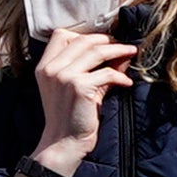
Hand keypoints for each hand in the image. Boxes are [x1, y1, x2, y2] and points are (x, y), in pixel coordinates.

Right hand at [31, 25, 134, 165]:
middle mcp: (52, 68)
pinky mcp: (79, 87)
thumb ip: (92, 69)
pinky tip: (126, 82)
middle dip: (107, 39)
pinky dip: (120, 76)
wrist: (64, 142)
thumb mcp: (74, 87)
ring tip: (130, 53)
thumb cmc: (70, 116)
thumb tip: (120, 53)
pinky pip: (106, 72)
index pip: (61, 34)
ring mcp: (64, 76)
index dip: (83, 34)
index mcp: (45, 66)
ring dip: (118, 50)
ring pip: (96, 51)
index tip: (101, 40)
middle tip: (122, 45)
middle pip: (83, 39)